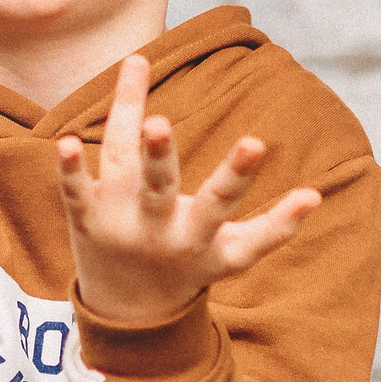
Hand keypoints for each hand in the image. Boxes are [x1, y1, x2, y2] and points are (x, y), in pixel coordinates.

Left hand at [54, 53, 321, 328]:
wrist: (129, 313)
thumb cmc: (189, 267)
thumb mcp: (232, 257)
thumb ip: (273, 228)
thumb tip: (315, 196)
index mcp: (196, 237)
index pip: (220, 201)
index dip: (239, 173)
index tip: (256, 141)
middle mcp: (154, 230)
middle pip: (158, 188)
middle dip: (159, 157)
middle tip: (159, 124)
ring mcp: (116, 224)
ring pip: (119, 167)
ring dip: (124, 123)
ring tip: (135, 68)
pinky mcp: (85, 221)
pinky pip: (73, 193)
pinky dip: (68, 170)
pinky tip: (64, 141)